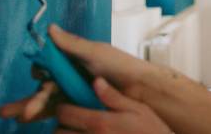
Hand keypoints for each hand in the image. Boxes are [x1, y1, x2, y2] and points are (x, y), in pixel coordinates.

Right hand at [0, 24, 154, 122]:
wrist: (139, 89)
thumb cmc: (118, 66)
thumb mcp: (94, 52)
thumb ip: (70, 44)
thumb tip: (49, 28)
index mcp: (71, 61)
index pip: (47, 65)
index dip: (40, 70)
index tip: (40, 73)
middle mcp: (69, 77)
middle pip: (43, 87)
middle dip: (27, 98)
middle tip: (8, 110)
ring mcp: (73, 94)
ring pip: (47, 102)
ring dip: (30, 109)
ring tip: (19, 117)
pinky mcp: (79, 108)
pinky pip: (58, 113)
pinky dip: (45, 116)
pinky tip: (30, 120)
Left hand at [54, 77, 171, 133]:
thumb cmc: (151, 131)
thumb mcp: (137, 109)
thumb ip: (114, 97)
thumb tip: (96, 81)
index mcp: (100, 122)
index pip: (65, 113)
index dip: (62, 107)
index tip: (67, 105)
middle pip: (58, 132)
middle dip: (61, 126)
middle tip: (71, 121)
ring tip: (77, 131)